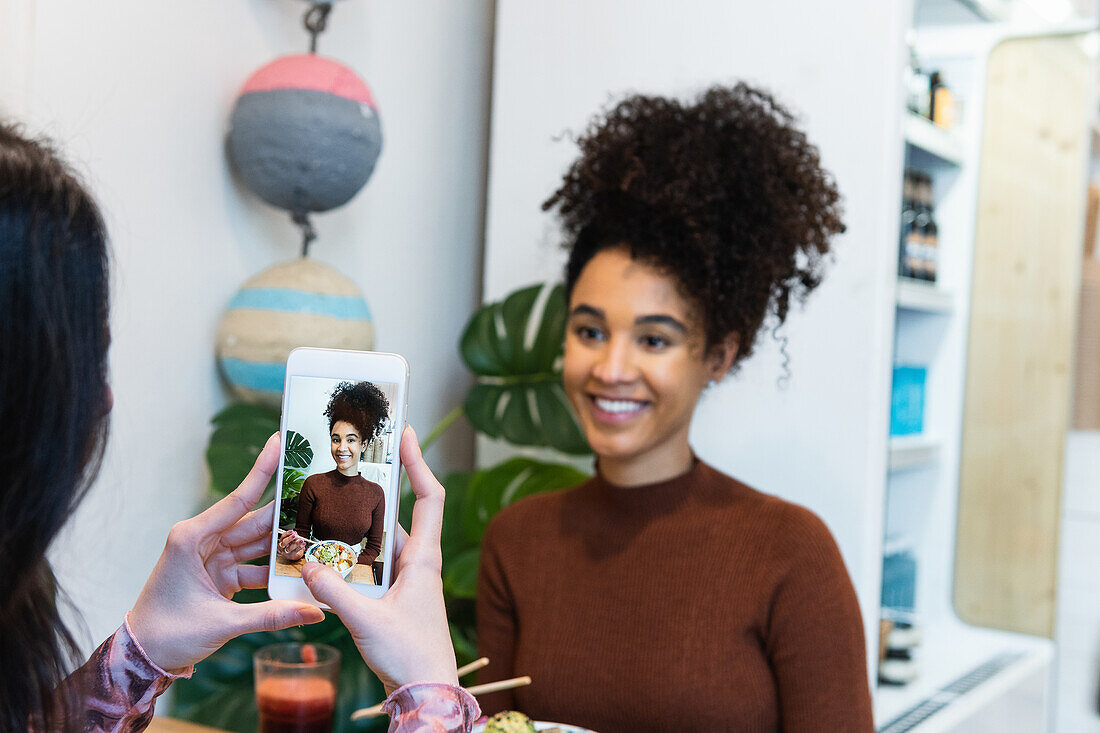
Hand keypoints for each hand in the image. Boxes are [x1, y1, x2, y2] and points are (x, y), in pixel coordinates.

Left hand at [128, 434, 324, 672]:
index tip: (281, 441)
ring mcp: (212, 558)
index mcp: (192, 538)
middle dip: (287, 513)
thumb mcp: (221, 623)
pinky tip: (301, 571)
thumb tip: (315, 611)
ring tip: (320, 537)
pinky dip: (275, 571)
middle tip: (320, 496)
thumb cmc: (166, 634)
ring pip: (258, 544)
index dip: (263, 470)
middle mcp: (202, 541)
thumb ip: (271, 615)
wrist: (142, 659)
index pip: (238, 499)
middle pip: (254, 522)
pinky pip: (255, 566)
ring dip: (285, 546)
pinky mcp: (219, 575)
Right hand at [302, 426, 456, 694]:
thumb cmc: (410, 657)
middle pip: (397, 515)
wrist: (426, 694)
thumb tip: (305, 565)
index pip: (429, 497)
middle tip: (348, 463)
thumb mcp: (366, 621)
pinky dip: (349, 559)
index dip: (418, 463)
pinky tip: (323, 557)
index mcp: (423, 559)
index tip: (404, 434)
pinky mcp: (394, 598)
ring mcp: (406, 580)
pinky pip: (370, 567)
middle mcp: (418, 563)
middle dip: (373, 490)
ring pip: (378, 543)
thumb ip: (334, 592)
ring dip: (354, 529)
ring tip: (324, 506)